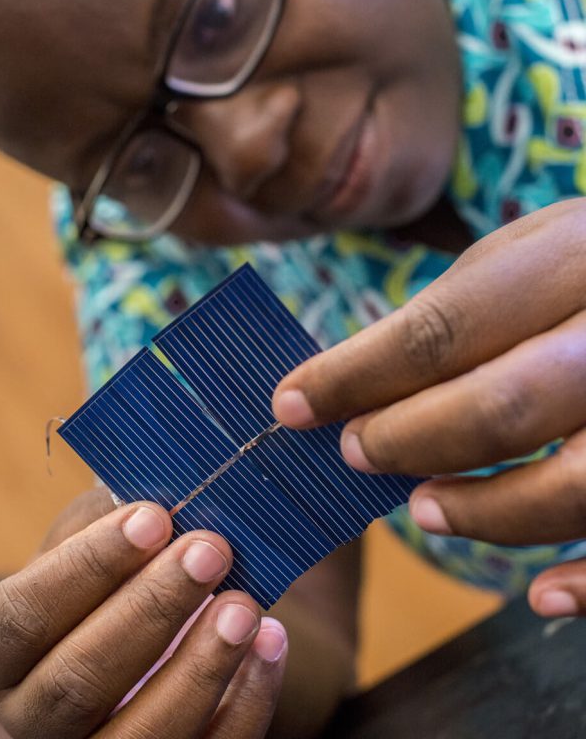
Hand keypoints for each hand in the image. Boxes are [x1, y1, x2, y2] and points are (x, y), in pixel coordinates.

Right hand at [0, 491, 286, 738]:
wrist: (142, 649)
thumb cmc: (110, 581)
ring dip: (200, 668)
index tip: (154, 517)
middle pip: (78, 680)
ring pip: (140, 738)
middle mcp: (32, 718)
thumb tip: (147, 473)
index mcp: (2, 651)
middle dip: (151, 609)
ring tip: (244, 605)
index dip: (89, 565)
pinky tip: (270, 644)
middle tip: (210, 551)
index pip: (24, 614)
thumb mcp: (91, 542)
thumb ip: (106, 513)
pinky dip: (245, 705)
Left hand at [272, 199, 585, 617]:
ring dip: (485, 511)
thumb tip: (350, 387)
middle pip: (504, 407)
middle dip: (409, 439)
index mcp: (573, 255)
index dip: (355, 375)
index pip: (443, 329)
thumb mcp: (524, 252)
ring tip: (424, 508)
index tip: (291, 404)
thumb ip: (448, 314)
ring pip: (576, 484)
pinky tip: (539, 595)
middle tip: (355, 453)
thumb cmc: (583, 263)